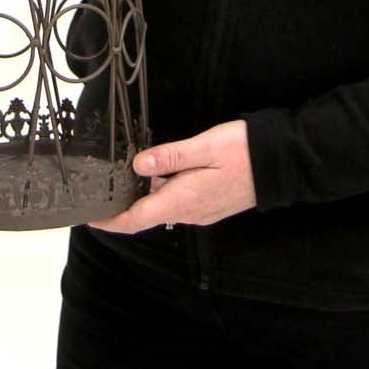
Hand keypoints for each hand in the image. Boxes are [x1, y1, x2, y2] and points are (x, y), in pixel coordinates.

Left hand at [87, 120, 256, 233]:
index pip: (135, 220)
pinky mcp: (209, 205)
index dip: (109, 221)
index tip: (89, 217)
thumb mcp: (204, 146)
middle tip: (101, 189)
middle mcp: (189, 212)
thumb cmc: (244, 152)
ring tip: (124, 176)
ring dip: (142, 198)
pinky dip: (161, 194)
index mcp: (182, 201)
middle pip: (145, 216)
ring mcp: (200, 211)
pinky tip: (159, 174)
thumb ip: (169, 157)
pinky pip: (177, 204)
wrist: (279, 165)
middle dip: (121, 207)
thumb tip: (138, 164)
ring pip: (161, 209)